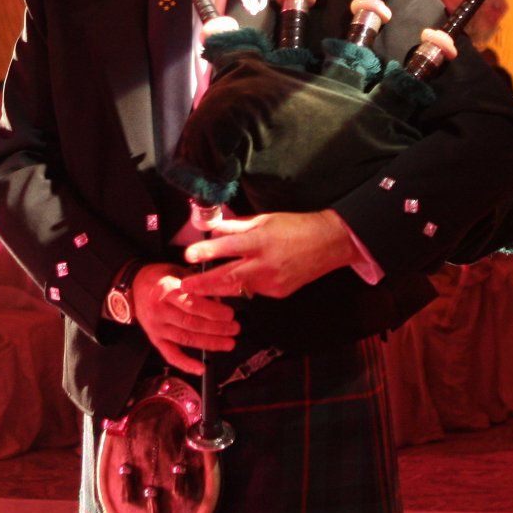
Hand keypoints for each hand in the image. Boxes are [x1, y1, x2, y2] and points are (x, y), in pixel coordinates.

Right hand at [130, 262, 237, 376]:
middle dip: (217, 328)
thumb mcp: (179, 272)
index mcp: (166, 291)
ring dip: (210, 343)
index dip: (212, 311)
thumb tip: (219, 301)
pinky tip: (201, 368)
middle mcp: (160, 311)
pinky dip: (186, 364)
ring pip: (186, 339)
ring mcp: (156, 327)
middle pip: (191, 323)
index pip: (192, 304)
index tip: (229, 314)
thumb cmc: (160, 278)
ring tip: (228, 343)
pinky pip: (171, 355)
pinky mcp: (155, 339)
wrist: (135, 286)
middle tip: (234, 328)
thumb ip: (198, 286)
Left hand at [180, 210, 358, 301]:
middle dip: (203, 284)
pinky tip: (246, 277)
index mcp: (261, 240)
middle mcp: (265, 264)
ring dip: (219, 287)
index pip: (228, 247)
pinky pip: (254, 290)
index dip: (207, 252)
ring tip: (201, 287)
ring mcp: (272, 282)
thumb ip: (237, 226)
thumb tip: (214, 228)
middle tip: (183, 287)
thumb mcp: (265, 219)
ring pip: (238, 287)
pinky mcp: (278, 293)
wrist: (328, 244)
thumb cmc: (295, 226)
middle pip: (228, 277)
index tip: (189, 256)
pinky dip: (246, 284)